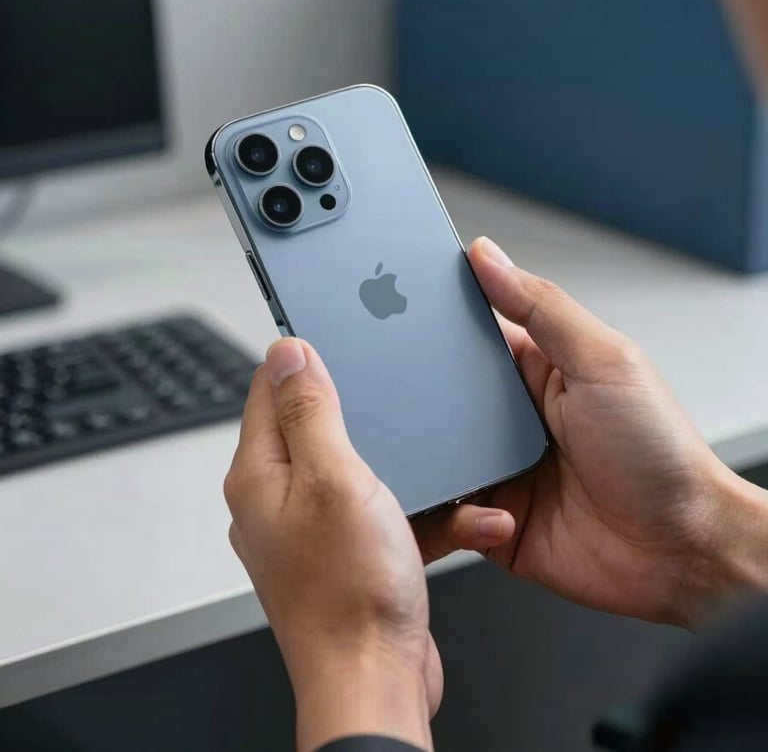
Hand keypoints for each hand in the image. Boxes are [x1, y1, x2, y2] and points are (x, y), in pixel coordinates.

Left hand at [225, 338, 438, 751]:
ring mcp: (316, 529)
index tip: (339, 332)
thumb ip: (310, 409)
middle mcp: (280, 499)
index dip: (303, 355)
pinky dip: (425, 513)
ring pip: (364, 470)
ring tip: (449, 477)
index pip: (269, 388)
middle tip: (403, 396)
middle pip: (320, 425)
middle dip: (368, 410)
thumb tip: (287, 350)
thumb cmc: (351, 594)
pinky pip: (388, 513)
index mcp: (262, 474)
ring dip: (411, 469)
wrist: (377, 684)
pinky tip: (465, 519)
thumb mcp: (334, 478)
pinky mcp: (351, 554)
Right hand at [415, 238, 767, 627]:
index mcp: (537, 372)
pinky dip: (452, 515)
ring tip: (434, 457)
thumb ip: (542, 307)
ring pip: (435, 454)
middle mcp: (512, 420)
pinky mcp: (492, 523)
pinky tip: (485, 512)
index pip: (472, 334)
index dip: (437, 321)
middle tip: (391, 389)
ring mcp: (500, 471)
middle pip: (442, 395)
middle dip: (419, 394)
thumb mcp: (603, 362)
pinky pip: (447, 514)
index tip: (398, 307)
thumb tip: (488, 256)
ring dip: (429, 456)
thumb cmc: (659, 453)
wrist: (681, 552)